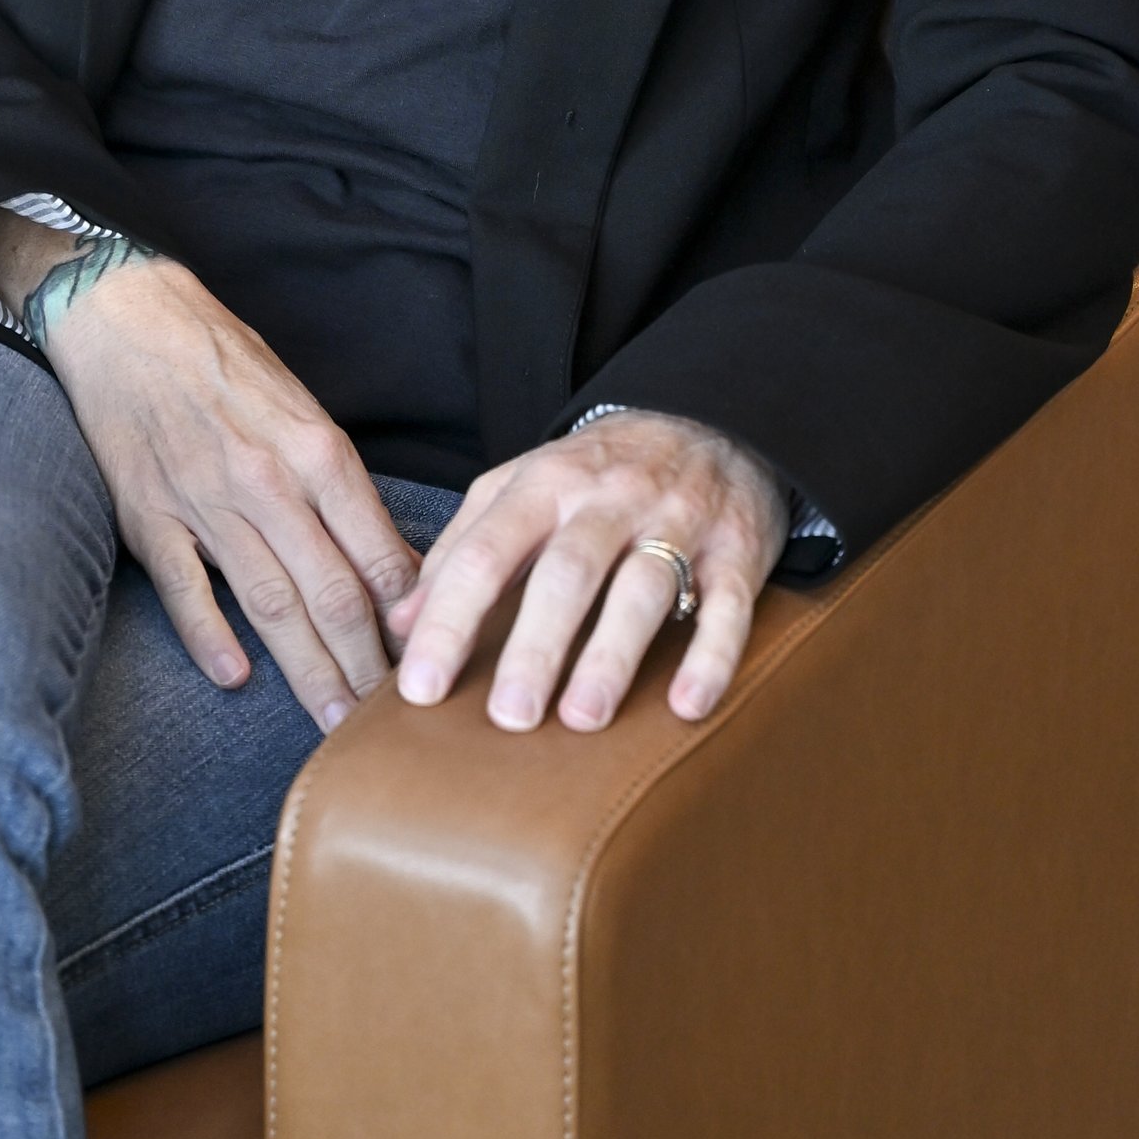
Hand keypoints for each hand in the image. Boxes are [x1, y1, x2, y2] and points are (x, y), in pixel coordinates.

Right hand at [0, 221, 417, 732]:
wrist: (127, 314)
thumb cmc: (222, 360)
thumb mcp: (299, 406)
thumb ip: (337, 485)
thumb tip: (386, 561)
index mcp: (315, 450)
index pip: (378, 555)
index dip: (411, 621)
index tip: (432, 667)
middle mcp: (268, 481)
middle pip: (332, 594)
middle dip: (368, 668)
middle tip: (392, 724)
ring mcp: (205, 502)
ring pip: (270, 604)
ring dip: (308, 671)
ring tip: (336, 724)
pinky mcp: (149, 515)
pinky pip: (185, 589)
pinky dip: (211, 636)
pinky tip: (236, 678)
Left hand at [389, 410, 787, 731]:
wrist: (708, 419)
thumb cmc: (596, 473)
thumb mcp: (521, 488)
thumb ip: (461, 549)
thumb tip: (401, 626)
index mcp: (544, 483)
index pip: (487, 553)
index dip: (450, 619)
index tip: (420, 688)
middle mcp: (609, 499)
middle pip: (566, 573)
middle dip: (535, 646)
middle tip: (507, 718)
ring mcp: (676, 522)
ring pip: (642, 588)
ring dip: (612, 656)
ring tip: (581, 719)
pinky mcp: (736, 550)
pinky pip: (728, 604)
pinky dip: (710, 656)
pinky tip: (686, 706)